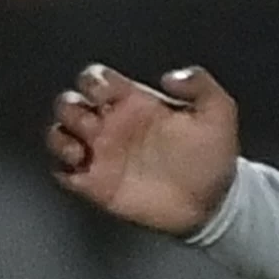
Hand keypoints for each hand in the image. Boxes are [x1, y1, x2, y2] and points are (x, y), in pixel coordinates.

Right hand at [48, 64, 241, 236]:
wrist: (213, 202)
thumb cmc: (214, 156)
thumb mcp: (219, 111)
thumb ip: (199, 85)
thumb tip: (169, 76)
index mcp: (134, 102)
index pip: (96, 79)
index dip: (93, 80)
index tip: (106, 93)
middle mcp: (112, 124)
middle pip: (69, 103)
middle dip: (70, 106)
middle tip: (91, 123)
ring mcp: (102, 155)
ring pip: (59, 134)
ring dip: (60, 137)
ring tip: (79, 150)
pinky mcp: (97, 185)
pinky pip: (63, 173)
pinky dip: (62, 168)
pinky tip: (81, 170)